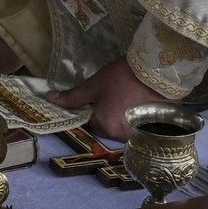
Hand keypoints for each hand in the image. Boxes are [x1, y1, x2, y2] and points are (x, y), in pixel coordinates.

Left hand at [47, 57, 171, 140]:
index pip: (90, 124)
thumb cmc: (121, 78)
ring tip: (124, 98)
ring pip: (122, 126)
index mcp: (106, 127)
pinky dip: (134, 117)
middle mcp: (122, 136)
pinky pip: (137, 126)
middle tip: (111, 96)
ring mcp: (139, 134)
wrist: (156, 72)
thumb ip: (72, 97)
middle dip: (106, 114)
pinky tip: (136, 103)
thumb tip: (51, 100)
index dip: (90, 110)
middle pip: (107, 127)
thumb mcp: (93, 86)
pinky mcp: (153, 129)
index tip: (94, 98)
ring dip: (121, 116)